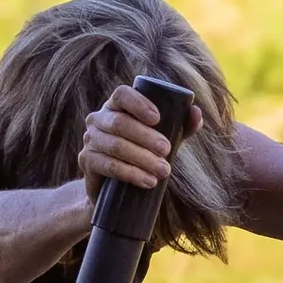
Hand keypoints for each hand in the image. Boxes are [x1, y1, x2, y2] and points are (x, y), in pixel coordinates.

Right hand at [80, 81, 198, 194]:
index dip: (139, 104)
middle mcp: (98, 119)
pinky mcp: (86, 162)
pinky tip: (148, 181)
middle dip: (146, 137)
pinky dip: (131, 173)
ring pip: (116, 146)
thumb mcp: (164, 138)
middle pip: (120, 123)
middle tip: (167, 150)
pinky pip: (109, 165)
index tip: (158, 118)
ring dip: (142, 159)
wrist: (115, 187)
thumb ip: (181, 126)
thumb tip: (196, 113)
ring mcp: (90, 140)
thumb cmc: (143, 153)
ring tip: (164, 171)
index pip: (122, 95)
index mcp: (116, 107)